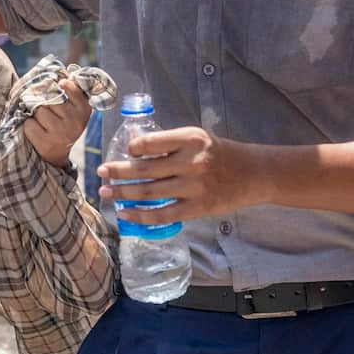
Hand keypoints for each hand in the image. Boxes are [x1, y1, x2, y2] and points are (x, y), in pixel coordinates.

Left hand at [22, 79, 91, 166]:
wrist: (57, 152)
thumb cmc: (62, 122)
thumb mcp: (73, 107)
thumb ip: (71, 90)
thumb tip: (62, 74)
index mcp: (83, 110)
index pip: (69, 87)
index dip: (61, 84)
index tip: (59, 84)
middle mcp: (75, 121)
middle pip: (50, 97)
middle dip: (43, 100)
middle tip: (46, 107)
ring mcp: (61, 133)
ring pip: (39, 110)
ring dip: (35, 114)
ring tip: (42, 121)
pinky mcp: (47, 143)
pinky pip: (30, 124)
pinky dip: (29, 126)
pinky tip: (37, 130)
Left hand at [97, 127, 266, 222]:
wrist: (253, 173)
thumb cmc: (218, 153)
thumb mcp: (196, 137)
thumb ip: (168, 143)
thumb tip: (132, 149)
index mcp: (189, 139)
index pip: (150, 143)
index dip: (131, 149)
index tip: (123, 153)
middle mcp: (191, 162)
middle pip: (145, 169)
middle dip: (118, 172)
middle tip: (100, 172)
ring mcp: (194, 187)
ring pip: (149, 193)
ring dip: (123, 194)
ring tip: (106, 193)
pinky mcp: (197, 208)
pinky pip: (162, 214)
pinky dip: (140, 215)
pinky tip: (125, 214)